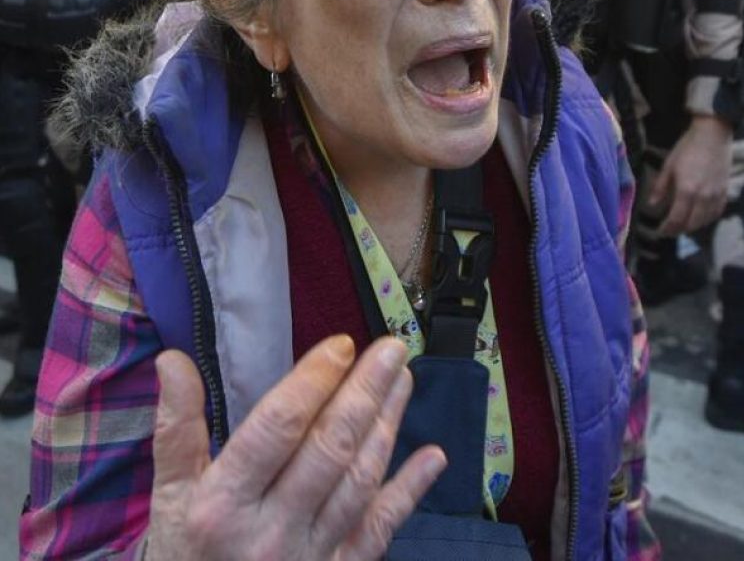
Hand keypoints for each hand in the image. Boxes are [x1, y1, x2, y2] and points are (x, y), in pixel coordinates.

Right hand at [145, 336, 444, 560]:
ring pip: (358, 483)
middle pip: (328, 450)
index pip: (277, 430)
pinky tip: (433, 457)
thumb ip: (176, 428)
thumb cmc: (184, 556)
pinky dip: (409, 492)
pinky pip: (379, 530)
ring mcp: (309, 559)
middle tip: (392, 347)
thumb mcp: (169, 497)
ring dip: (386, 426)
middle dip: (365, 393)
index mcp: (221, 505)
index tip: (341, 345)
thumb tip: (174, 360)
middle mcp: (268, 533)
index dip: (313, 382)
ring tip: (403, 379)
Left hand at [649, 116, 731, 235]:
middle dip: (679, 230)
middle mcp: (703, 198)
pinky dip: (707, 219)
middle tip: (670, 231)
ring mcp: (716, 196)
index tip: (659, 231)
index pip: (676, 219)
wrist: (713, 135)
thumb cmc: (688, 147)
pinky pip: (717, 213)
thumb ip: (660, 187)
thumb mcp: (669, 165)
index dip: (667, 228)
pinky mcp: (725, 191)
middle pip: (691, 224)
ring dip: (693, 226)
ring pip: (705, 221)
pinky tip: (700, 218)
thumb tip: (651, 204)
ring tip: (683, 226)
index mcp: (687, 191)